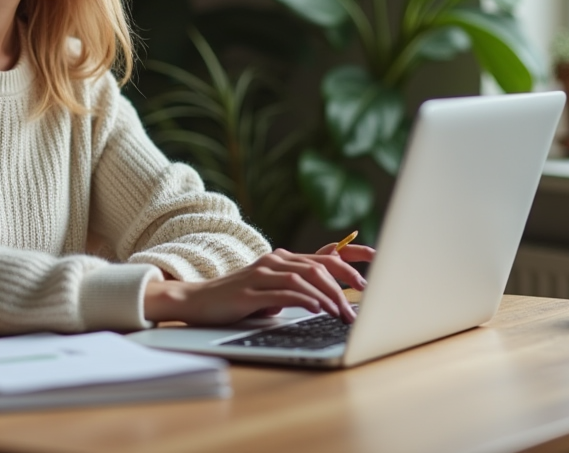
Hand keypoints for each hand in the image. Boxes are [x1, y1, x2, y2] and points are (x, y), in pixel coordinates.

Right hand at [143, 247, 372, 326]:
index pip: (323, 255)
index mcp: (280, 259)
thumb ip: (293, 289)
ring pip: (304, 278)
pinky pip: (284, 292)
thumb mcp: (269, 291)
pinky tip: (317, 308)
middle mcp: (273, 261)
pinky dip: (304, 299)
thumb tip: (326, 299)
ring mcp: (260, 274)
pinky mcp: (250, 291)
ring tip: (342, 313)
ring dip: (327, 297)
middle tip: (358, 304)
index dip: (350, 262)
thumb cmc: (235, 300)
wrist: (196, 301)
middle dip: (343, 285)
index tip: (372, 271)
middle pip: (318, 266)